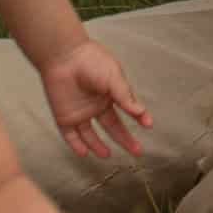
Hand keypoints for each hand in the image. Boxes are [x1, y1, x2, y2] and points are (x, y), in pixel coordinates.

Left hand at [41, 39, 151, 158]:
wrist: (64, 56)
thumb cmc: (91, 61)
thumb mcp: (113, 77)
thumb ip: (125, 96)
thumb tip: (140, 112)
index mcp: (110, 93)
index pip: (127, 110)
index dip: (139, 117)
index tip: (148, 124)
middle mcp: (96, 105)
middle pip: (112, 126)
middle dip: (125, 139)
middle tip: (137, 151)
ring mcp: (80, 112)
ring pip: (90, 134)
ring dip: (98, 146)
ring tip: (107, 155)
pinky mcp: (64, 117)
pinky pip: (70, 136)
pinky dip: (76, 145)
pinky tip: (84, 152)